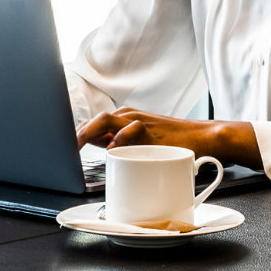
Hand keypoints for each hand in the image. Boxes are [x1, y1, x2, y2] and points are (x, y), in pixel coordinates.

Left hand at [77, 107, 261, 168]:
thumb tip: (101, 152)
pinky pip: (132, 130)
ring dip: (90, 131)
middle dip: (77, 134)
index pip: (94, 125)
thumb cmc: (176, 144)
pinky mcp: (153, 130)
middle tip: (67, 150)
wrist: (206, 138)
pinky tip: (112, 149)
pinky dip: (119, 139)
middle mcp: (130, 118)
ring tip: (78, 145)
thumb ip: (123, 146)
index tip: (64, 149)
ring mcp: (141, 122)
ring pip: (107, 119)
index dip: (77, 135)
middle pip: (96, 120)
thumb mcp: (145, 145)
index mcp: (125, 121)